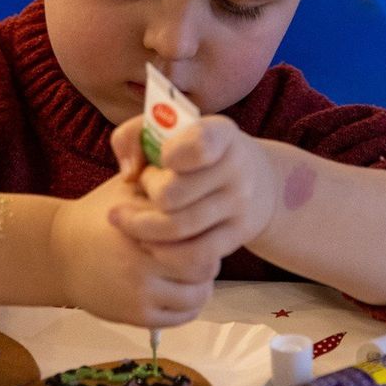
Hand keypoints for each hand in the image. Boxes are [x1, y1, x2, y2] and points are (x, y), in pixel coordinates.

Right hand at [49, 173, 216, 328]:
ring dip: (202, 283)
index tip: (202, 224)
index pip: (195, 234)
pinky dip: (189, 305)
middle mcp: (141, 262)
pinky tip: (183, 288)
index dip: (205, 229)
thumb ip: (159, 184)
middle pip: (202, 267)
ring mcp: (139, 293)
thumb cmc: (98, 214)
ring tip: (194, 270)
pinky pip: (180, 317)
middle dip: (208, 257)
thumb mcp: (126, 187)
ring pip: (196, 296)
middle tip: (205, 248)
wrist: (60, 252)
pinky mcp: (136, 316)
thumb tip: (198, 179)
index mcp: (141, 226)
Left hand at [109, 115, 279, 269]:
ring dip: (142, 227)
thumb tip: (129, 173)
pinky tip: (150, 242)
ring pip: (177, 227)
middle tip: (143, 185)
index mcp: (220, 133)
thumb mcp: (170, 129)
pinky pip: (194, 255)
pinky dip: (164, 253)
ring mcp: (240, 204)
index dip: (171, 153)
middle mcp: (236, 167)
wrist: (255, 181)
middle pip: (171, 193)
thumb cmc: (194, 151)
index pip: (198, 144)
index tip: (161, 157)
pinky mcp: (237, 235)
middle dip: (146, 191)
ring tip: (130, 218)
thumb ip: (133, 136)